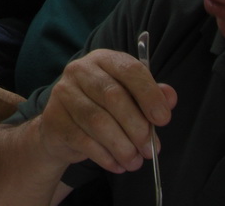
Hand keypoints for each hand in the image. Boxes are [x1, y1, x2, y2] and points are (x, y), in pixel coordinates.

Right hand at [35, 49, 176, 174]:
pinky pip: (84, 140)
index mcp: (103, 59)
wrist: (62, 128)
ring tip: (135, 162)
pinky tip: (117, 165)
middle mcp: (79, 70)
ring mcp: (63, 93)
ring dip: (123, 147)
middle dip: (137, 128)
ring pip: (98, 121)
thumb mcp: (129, 98)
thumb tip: (170, 97)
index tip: (163, 119)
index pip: (129, 69)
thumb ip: (150, 96)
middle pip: (113, 96)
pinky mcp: (54, 118)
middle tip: (151, 150)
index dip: (149, 94)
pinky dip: (106, 157)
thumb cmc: (102, 109)